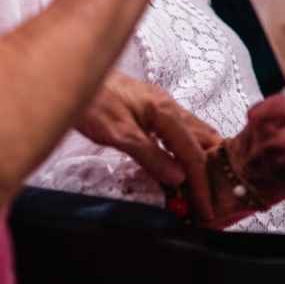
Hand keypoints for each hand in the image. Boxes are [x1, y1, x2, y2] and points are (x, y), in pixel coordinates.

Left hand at [75, 72, 223, 218]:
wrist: (72, 75)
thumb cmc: (94, 101)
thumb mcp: (120, 134)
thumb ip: (150, 156)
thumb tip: (177, 178)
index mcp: (167, 112)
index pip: (194, 153)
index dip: (202, 183)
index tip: (206, 208)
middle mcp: (170, 107)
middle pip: (204, 140)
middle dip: (211, 169)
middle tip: (212, 196)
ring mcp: (161, 107)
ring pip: (192, 135)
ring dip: (199, 159)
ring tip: (199, 185)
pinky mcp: (151, 110)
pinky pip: (178, 132)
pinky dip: (184, 151)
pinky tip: (178, 164)